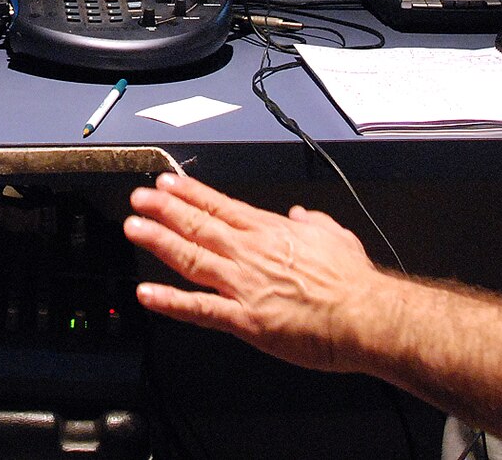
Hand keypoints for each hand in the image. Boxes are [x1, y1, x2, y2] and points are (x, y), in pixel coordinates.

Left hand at [124, 172, 381, 372]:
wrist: (366, 314)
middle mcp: (250, 252)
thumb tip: (302, 215)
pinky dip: (170, 301)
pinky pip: (199, 309)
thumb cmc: (354, 282)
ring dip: (159, 241)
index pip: (220, 206)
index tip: (166, 183)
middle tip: (138, 198)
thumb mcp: (336, 235)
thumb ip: (314, 223)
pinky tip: (147, 293)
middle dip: (164, 209)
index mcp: (271, 231)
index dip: (189, 193)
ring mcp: (244, 285)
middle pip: (198, 225)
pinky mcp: (246, 319)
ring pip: (191, 258)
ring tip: (134, 228)